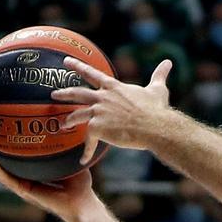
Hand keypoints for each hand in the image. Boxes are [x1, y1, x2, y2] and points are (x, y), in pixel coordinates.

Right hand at [0, 138, 98, 221]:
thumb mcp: (71, 161)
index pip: (13, 161)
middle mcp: (24, 180)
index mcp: (32, 174)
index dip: (3, 150)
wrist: (83, 203)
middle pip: (0, 165)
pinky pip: (10, 180)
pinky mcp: (27, 192)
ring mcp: (23, 187)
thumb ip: (66, 148)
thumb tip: (69, 127)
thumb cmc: (80, 185)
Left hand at [51, 57, 175, 165]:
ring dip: (69, 120)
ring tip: (63, 125)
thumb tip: (168, 62)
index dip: (78, 66)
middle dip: (64, 93)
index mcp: (114, 88)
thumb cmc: (156, 108)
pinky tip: (83, 160)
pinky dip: (86, 151)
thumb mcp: (158, 89)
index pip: (92, 74)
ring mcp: (99, 112)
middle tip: (53, 94)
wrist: (154, 126)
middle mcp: (103, 98)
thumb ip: (160, 75)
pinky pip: (88, 140)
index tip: (66, 61)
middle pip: (77, 93)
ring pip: (77, 115)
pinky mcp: (98, 128)